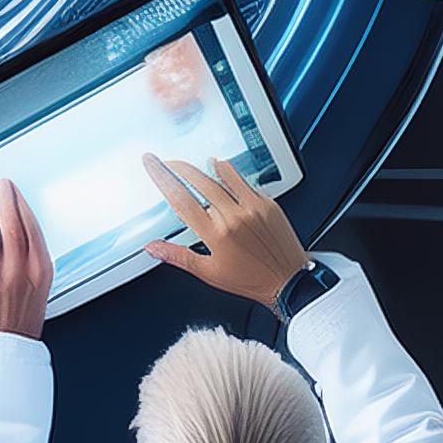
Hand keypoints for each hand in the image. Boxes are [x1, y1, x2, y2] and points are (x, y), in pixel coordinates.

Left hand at [0, 178, 53, 339]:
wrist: (7, 346)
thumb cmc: (23, 312)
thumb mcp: (41, 279)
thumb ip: (31, 250)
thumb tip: (15, 215)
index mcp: (38, 266)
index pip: (30, 222)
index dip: (17, 198)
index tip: (10, 188)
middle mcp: (16, 270)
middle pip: (9, 221)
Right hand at [142, 154, 309, 307]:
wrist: (290, 281)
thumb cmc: (251, 279)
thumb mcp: (209, 272)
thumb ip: (178, 256)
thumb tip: (153, 247)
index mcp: (215, 234)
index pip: (180, 198)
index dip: (162, 177)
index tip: (152, 164)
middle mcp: (233, 217)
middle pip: (198, 180)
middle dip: (179, 167)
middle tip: (168, 161)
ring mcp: (252, 207)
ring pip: (222, 175)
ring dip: (205, 167)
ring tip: (195, 166)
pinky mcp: (267, 203)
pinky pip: (244, 181)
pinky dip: (231, 174)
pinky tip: (224, 174)